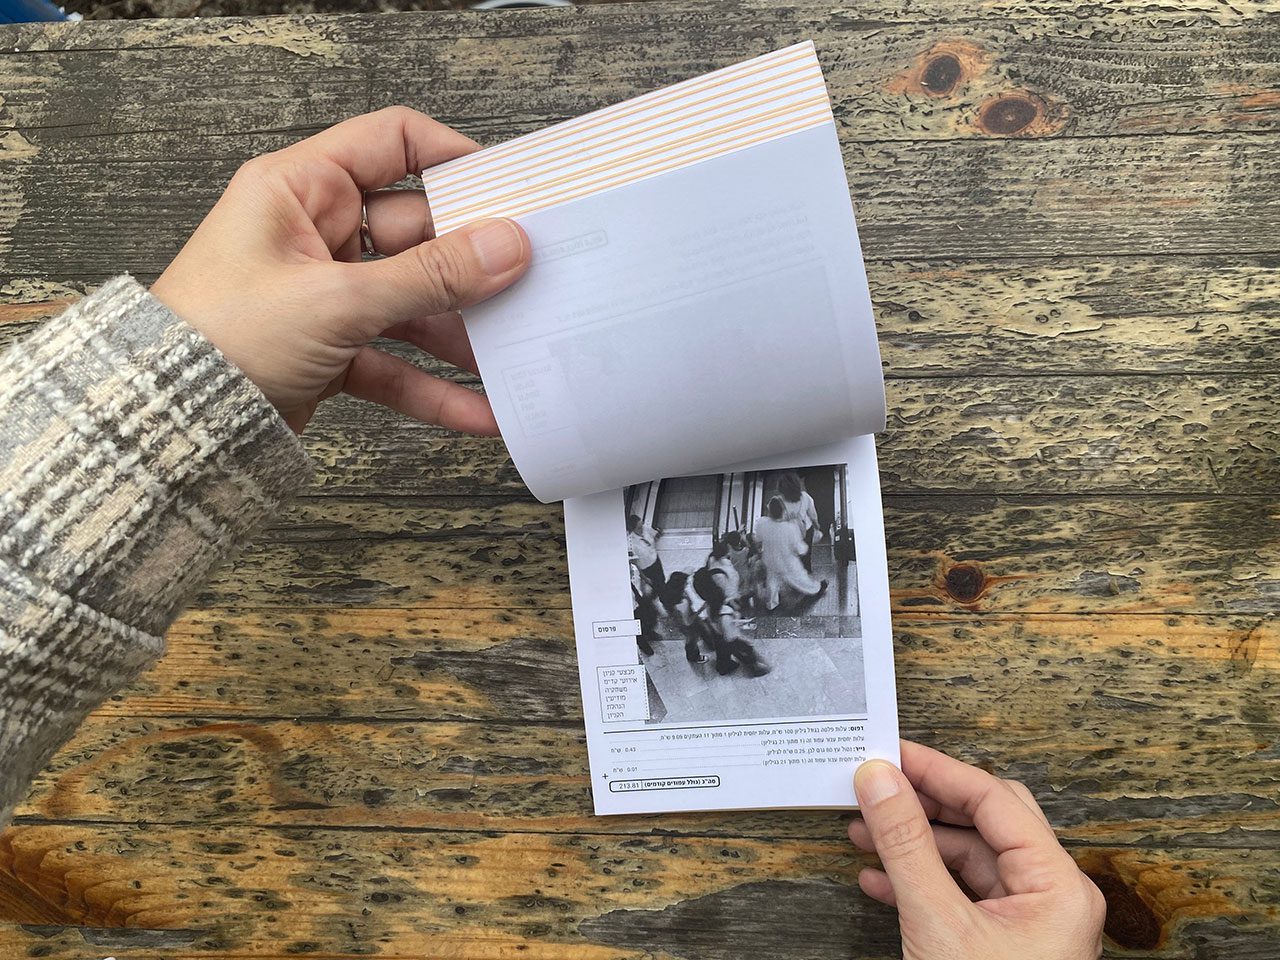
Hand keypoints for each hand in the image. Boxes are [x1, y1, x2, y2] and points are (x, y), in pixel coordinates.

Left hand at [150, 107, 529, 433]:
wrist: (171, 425)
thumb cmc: (221, 338)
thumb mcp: (338, 301)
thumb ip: (430, 277)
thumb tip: (505, 246)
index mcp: (300, 189)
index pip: (390, 144)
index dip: (451, 158)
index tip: (506, 188)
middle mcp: (314, 234)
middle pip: (416, 234)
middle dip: (470, 266)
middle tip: (527, 283)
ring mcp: (325, 294)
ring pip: (412, 303)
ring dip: (459, 334)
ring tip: (512, 354)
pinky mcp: (330, 349)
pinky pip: (395, 360)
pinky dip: (432, 386)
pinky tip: (476, 409)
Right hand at [850, 741, 1105, 959]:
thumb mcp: (938, 923)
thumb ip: (907, 845)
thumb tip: (880, 780)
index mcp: (1056, 884)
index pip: (993, 798)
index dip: (936, 770)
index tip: (889, 753)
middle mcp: (1049, 896)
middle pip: (983, 822)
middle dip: (925, 803)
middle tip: (878, 783)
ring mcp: (1026, 923)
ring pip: (966, 859)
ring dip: (913, 843)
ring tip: (862, 830)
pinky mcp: (1000, 945)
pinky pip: (958, 895)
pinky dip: (916, 881)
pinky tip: (876, 879)